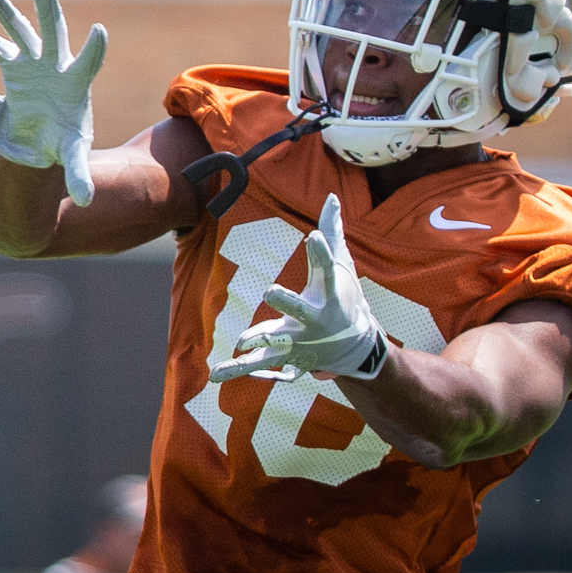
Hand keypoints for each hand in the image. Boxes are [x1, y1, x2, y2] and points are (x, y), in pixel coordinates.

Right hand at [0, 0, 106, 205]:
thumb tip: (86, 200)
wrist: (43, 139)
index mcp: (76, 84)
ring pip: (19, 30)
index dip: (94, 48)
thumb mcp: (71, 157)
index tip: (98, 29)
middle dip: (48, 12)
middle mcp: (55, 65)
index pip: (88, 62)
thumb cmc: (64, 143)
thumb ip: (78, 173)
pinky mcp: (12, 66)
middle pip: (53, 33)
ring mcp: (32, 62)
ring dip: (4, 10)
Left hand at [210, 193, 387, 382]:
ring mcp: (299, 341)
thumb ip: (332, 232)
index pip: (327, 270)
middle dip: (287, 302)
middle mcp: (314, 320)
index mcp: (329, 294)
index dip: (321, 253)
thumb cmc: (346, 298)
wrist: (356, 349)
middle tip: (271, 291)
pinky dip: (237, 370)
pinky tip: (214, 375)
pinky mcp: (285, 356)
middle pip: (300, 310)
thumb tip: (331, 197)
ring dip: (258, 341)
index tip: (313, 236)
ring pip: (277, 343)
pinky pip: (259, 366)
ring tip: (240, 340)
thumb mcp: (343, 265)